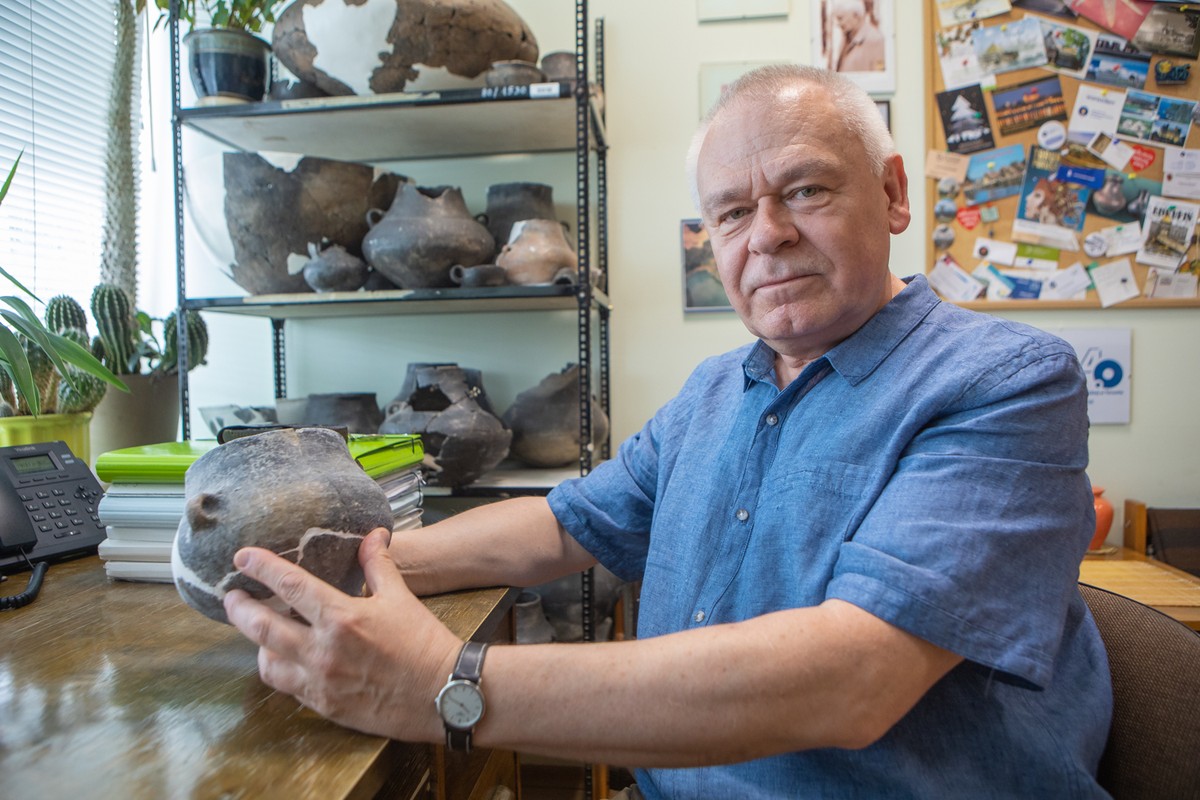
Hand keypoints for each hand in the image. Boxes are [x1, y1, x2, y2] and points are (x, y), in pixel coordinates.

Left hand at [224, 527, 461, 740]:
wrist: (442, 694)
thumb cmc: (424, 643)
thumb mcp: (401, 597)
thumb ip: (378, 566)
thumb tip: (372, 536)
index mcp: (342, 618)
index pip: (291, 586)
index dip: (263, 568)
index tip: (243, 557)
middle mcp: (323, 651)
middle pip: (262, 628)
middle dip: (240, 609)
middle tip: (232, 597)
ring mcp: (320, 682)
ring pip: (267, 662)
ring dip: (259, 644)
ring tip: (262, 631)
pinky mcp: (324, 706)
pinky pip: (287, 687)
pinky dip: (281, 669)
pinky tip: (287, 658)